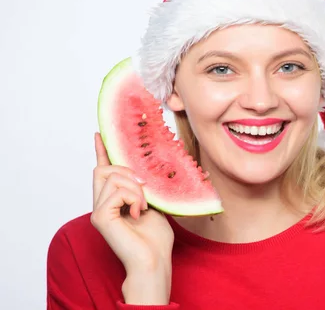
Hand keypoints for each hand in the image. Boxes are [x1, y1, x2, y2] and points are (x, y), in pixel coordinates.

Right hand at [90, 132, 173, 303]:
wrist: (154, 260)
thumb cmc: (155, 238)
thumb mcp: (154, 202)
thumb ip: (143, 186)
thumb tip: (143, 167)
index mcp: (114, 199)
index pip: (104, 170)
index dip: (102, 151)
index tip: (99, 134)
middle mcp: (101, 203)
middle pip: (104, 168)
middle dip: (127, 172)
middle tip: (144, 191)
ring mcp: (98, 210)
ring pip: (112, 177)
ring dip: (135, 188)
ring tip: (143, 207)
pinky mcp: (99, 216)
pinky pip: (117, 191)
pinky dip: (133, 198)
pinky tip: (138, 213)